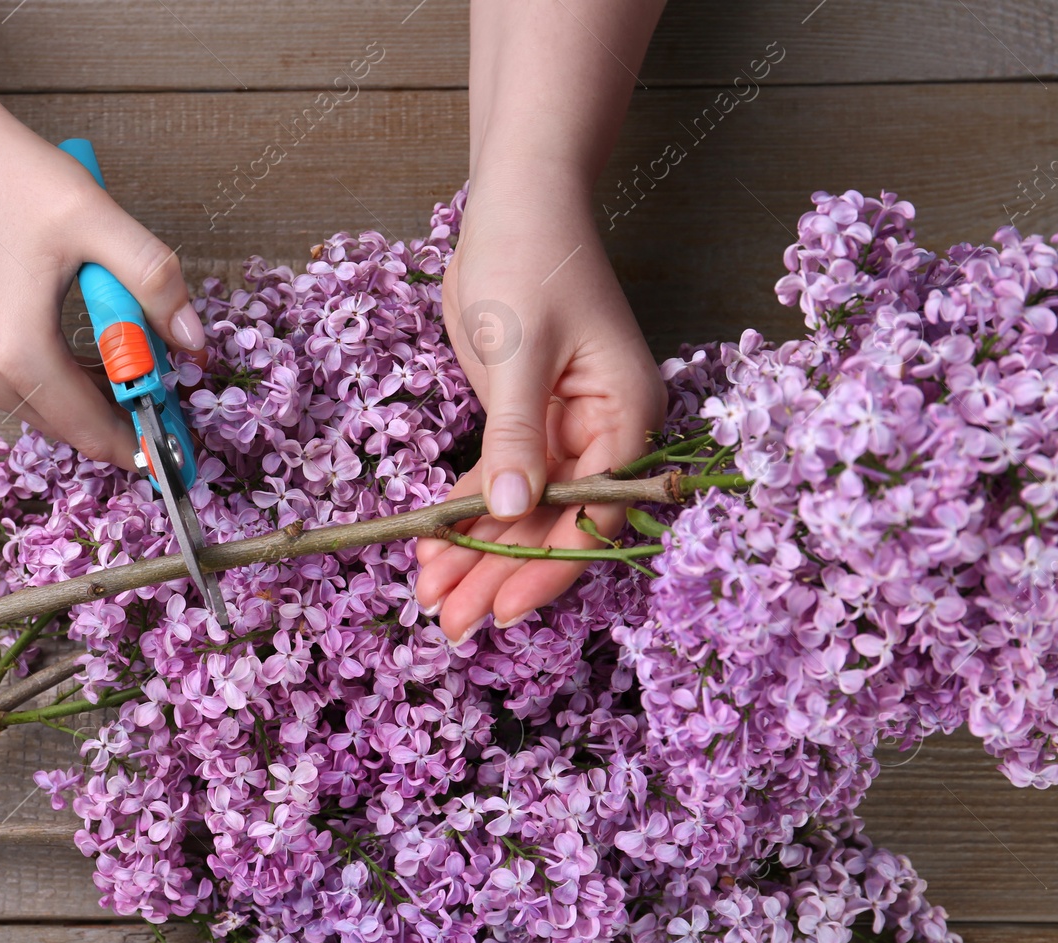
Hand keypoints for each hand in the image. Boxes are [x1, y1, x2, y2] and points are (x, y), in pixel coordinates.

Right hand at [0, 105, 205, 468]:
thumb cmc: (9, 179)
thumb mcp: (98, 221)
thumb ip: (154, 282)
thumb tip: (193, 341)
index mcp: (18, 352)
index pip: (92, 430)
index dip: (142, 445)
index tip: (180, 451)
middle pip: (71, 427)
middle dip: (122, 419)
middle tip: (169, 398)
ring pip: (47, 411)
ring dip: (93, 398)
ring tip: (134, 362)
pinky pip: (23, 389)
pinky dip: (62, 381)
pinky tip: (90, 352)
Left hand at [415, 184, 665, 641]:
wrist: (514, 201)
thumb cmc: (530, 256)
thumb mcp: (519, 347)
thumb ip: (517, 433)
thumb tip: (515, 511)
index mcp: (627, 415)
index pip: (596, 512)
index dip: (548, 565)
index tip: (500, 607)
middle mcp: (603, 433)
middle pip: (556, 524)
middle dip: (501, 574)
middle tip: (451, 626)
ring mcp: (564, 431)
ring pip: (522, 513)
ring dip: (477, 556)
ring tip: (430, 601)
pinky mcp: (524, 422)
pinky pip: (499, 483)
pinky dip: (465, 516)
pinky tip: (431, 552)